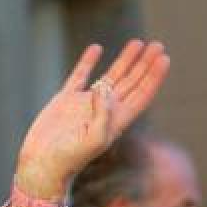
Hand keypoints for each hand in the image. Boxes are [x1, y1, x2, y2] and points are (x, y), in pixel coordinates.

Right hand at [14, 40, 170, 199]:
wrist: (43, 163)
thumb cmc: (70, 158)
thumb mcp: (93, 140)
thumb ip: (103, 116)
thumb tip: (105, 89)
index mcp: (118, 120)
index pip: (142, 94)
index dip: (154, 76)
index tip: (164, 58)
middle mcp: (106, 110)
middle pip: (132, 81)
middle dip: (145, 64)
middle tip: (158, 45)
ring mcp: (86, 103)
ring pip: (111, 76)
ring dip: (125, 60)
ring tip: (138, 43)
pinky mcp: (66, 99)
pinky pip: (80, 76)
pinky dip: (88, 62)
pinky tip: (97, 48)